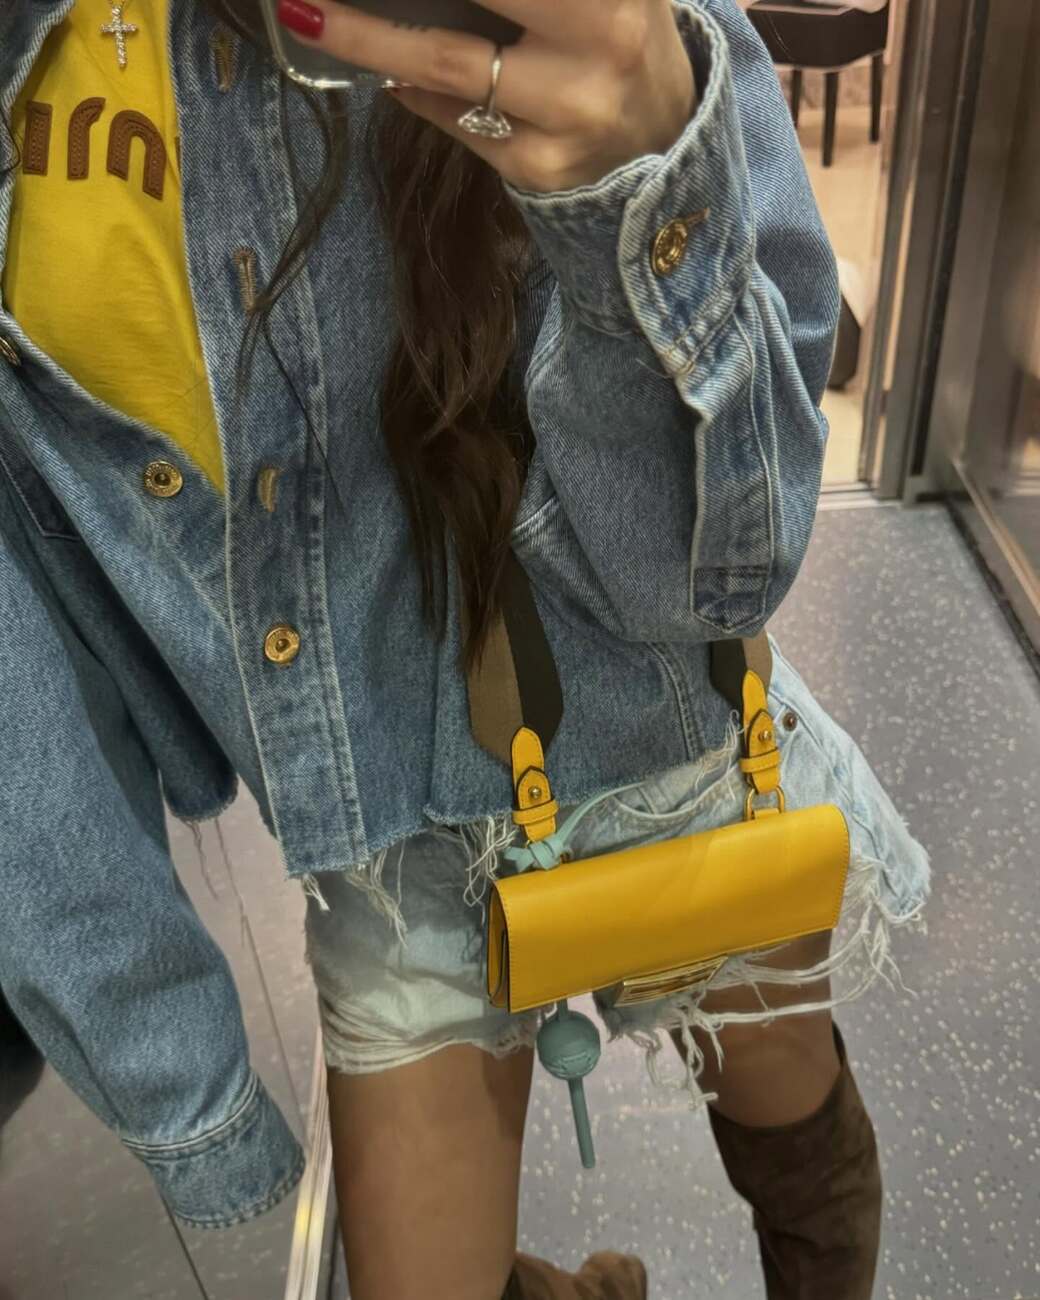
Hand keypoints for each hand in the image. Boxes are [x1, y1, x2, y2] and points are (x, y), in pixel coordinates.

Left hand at [276, 0, 697, 192]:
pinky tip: (393, 73)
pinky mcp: (537, 167)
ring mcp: (566, 117)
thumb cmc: (622, 33)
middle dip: (379, 13)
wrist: (670, 140)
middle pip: (471, 7)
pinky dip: (417, 89)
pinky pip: (456, 117)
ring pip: (445, 66)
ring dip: (368, 38)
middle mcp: (598, 48)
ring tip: (309, 15)